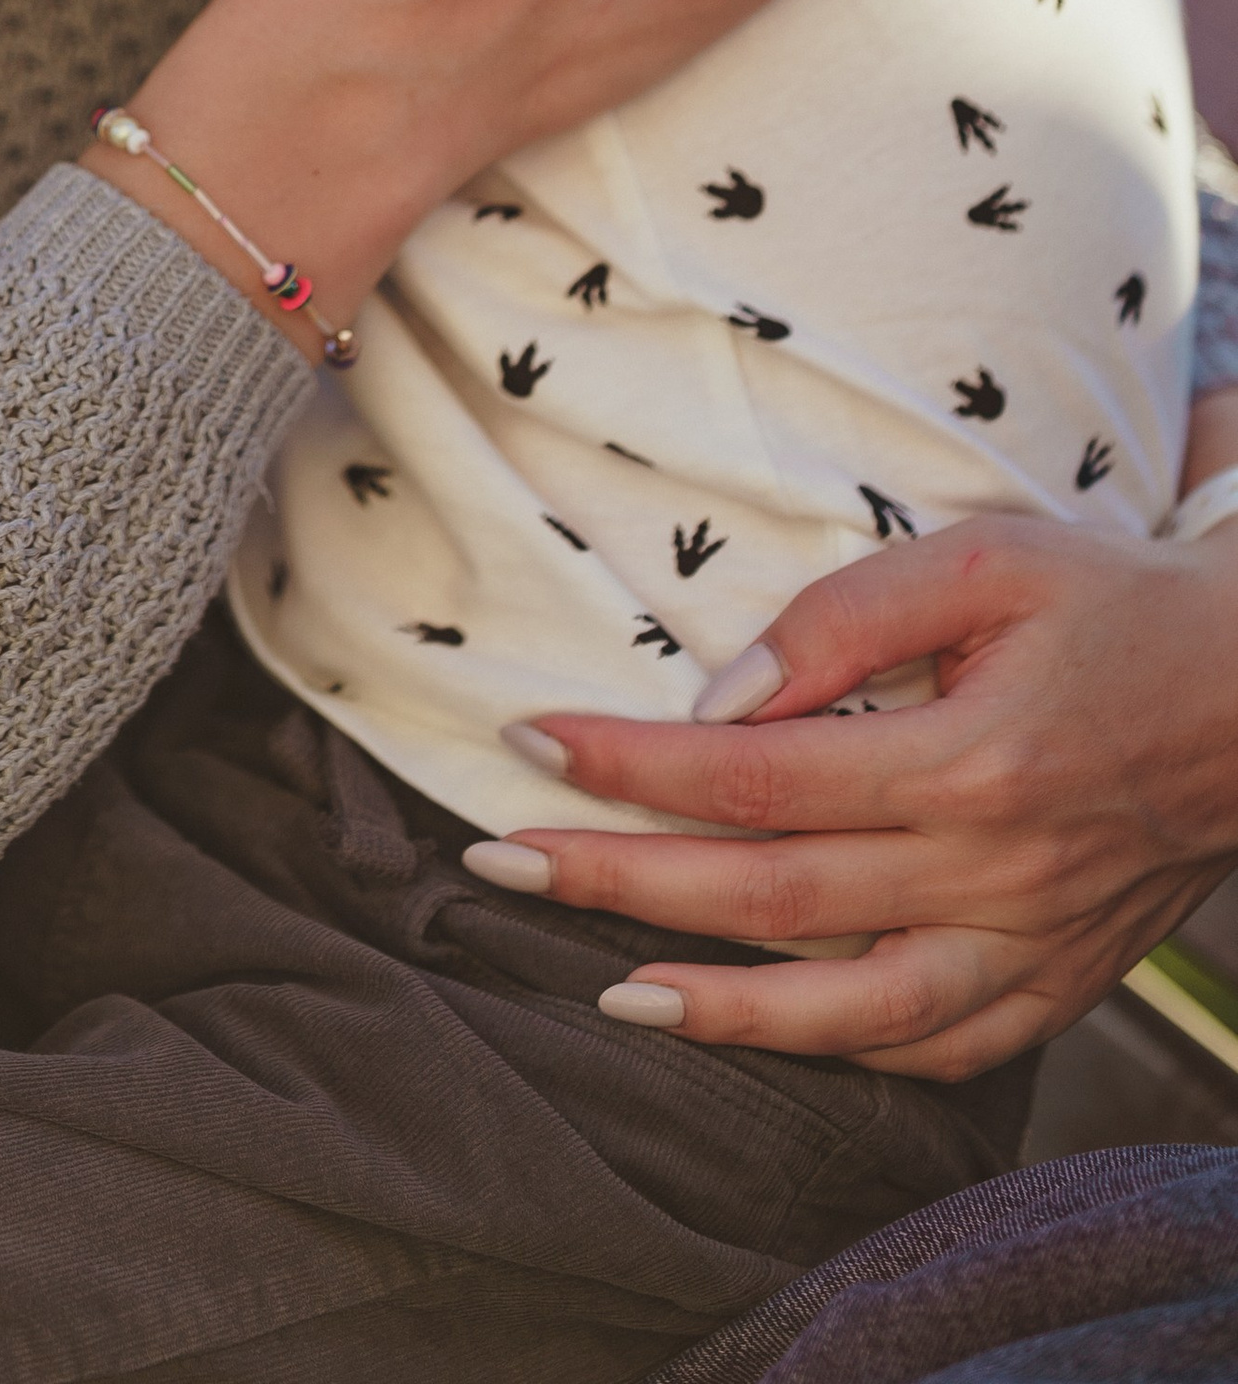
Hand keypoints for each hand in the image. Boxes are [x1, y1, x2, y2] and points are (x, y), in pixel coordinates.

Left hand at [487, 501, 1237, 1077]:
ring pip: (851, 1012)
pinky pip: (939, 1052)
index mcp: (967, 761)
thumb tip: (720, 695)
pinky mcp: (1060, 985)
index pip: (753, 775)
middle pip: (770, 898)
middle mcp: (994, 874)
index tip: (527, 741)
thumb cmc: (1112, 606)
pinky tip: (760, 1029)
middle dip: (618, 881)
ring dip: (718, 1010)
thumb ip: (847, 618)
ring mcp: (1030, 948)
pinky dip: (842, 1052)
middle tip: (498, 861)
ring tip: (608, 990)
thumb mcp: (985, 558)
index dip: (628, 764)